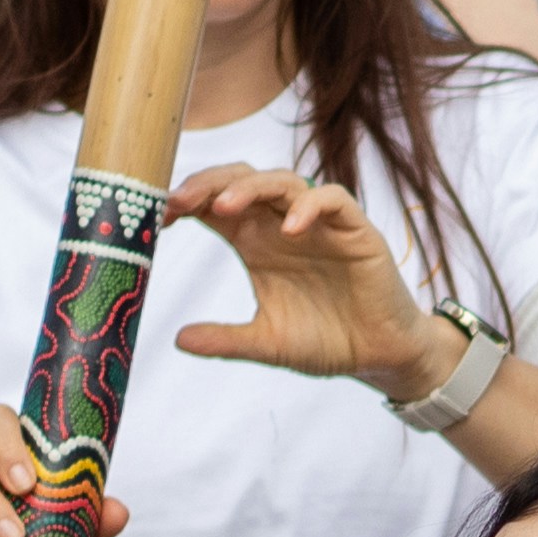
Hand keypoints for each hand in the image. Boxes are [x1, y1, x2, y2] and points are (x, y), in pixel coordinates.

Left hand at [163, 165, 455, 395]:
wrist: (381, 356)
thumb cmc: (327, 342)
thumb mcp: (267, 343)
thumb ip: (226, 339)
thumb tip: (178, 339)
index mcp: (256, 243)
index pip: (214, 204)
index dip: (185, 201)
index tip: (156, 217)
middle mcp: (283, 225)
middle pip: (241, 180)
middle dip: (208, 183)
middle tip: (179, 202)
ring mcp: (319, 224)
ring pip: (282, 181)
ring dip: (250, 187)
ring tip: (225, 208)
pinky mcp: (355, 230)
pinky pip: (332, 199)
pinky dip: (309, 206)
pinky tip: (289, 229)